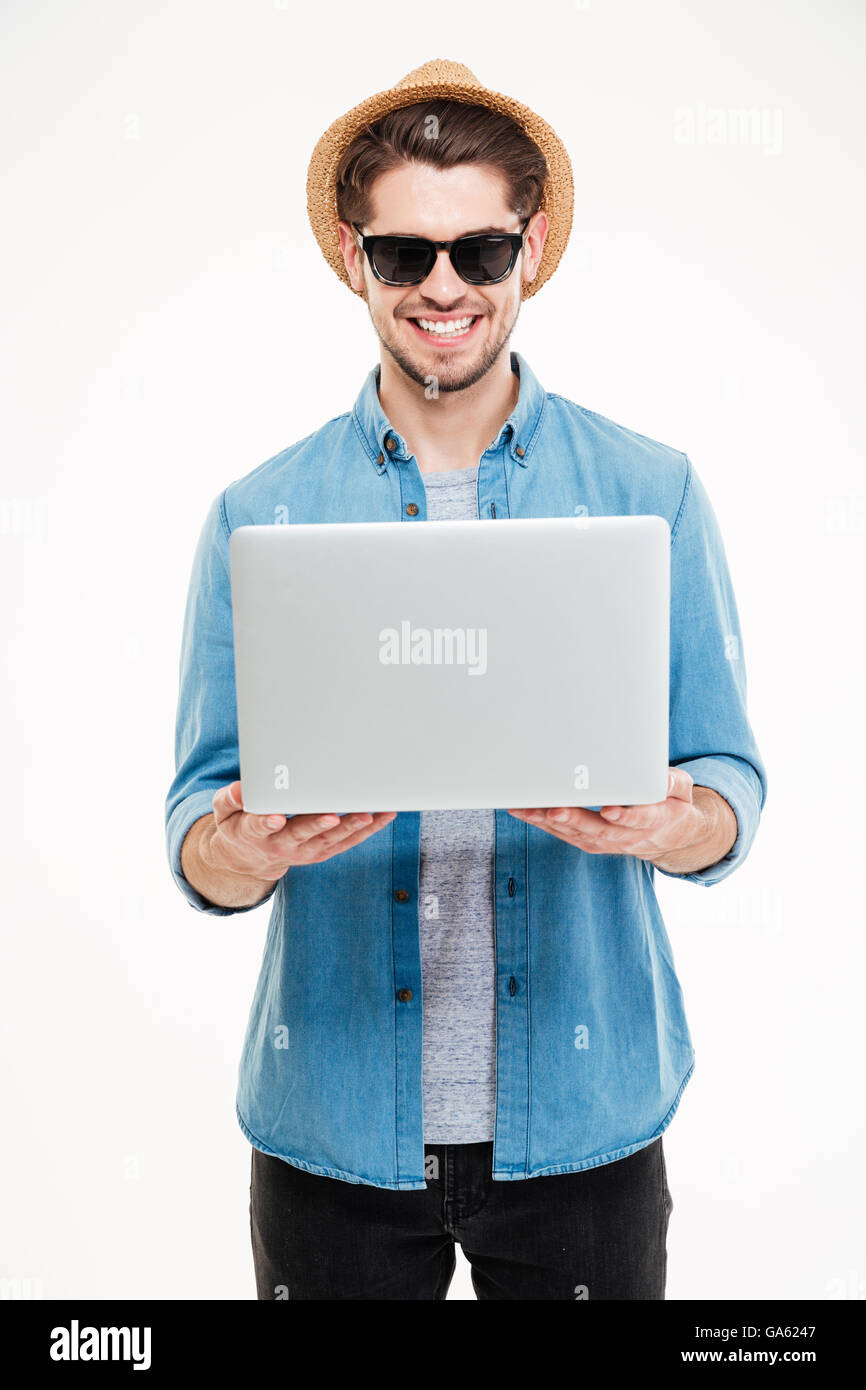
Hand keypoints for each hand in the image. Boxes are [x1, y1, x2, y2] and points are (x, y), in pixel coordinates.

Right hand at [203, 781, 396, 881]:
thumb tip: (240, 788)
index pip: (259, 827)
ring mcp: (304, 851)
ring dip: (350, 827)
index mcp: (253, 833)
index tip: (275, 818)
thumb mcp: (223, 812)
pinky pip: (346, 843)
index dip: (266, 823)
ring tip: (369, 814)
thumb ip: (229, 798)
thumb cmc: (239, 825)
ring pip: (330, 840)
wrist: (251, 858)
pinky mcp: (321, 851)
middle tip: (332, 816)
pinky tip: (383, 816)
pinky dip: (366, 830)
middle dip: (317, 825)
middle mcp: (281, 845)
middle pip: (301, 834)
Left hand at [508, 768, 708, 861]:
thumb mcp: (684, 790)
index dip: (626, 815)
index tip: (611, 810)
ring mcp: (609, 843)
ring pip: (578, 835)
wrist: (672, 837)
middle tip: (556, 809)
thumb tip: (660, 775)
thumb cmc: (674, 805)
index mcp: (656, 820)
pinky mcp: (593, 843)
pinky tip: (527, 812)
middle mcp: (630, 837)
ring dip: (551, 822)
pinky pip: (567, 836)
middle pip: (600, 830)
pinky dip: (545, 824)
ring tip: (528, 809)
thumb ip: (673, 782)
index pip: (641, 819)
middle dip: (576, 819)